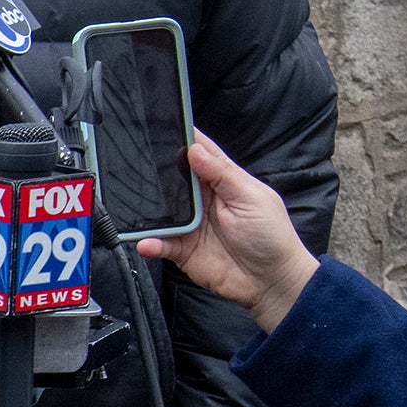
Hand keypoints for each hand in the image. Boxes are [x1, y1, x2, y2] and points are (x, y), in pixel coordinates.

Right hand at [137, 136, 320, 330]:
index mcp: (223, 181)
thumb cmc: (271, 236)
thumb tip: (195, 150)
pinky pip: (161, 243)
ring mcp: (191, 225)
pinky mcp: (183, 250)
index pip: (200, 153)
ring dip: (149, 208)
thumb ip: (222, 175)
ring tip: (135, 204)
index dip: (183, 138)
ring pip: (162, 211)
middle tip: (136, 163)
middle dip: (156, 170)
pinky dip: (151, 242)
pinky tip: (147, 241)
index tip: (163, 124)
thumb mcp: (251, 198)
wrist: (271, 282)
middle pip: (173, 179)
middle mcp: (203, 200)